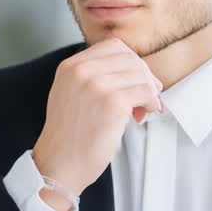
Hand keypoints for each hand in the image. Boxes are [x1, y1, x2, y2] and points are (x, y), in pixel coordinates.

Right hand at [32, 38, 162, 197]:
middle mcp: (81, 71)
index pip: (113, 47)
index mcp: (70, 66)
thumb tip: (133, 69)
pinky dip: (151, 102)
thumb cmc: (69, 135)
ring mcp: (97, 85)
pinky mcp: (113, 103)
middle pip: (129, 58)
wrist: (60, 164)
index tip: (136, 79)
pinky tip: (145, 114)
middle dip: (143, 76)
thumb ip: (91, 76)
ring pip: (140, 74)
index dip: (130, 61)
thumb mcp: (70, 94)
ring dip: (148, 91)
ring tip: (142, 109)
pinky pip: (145, 92)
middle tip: (146, 96)